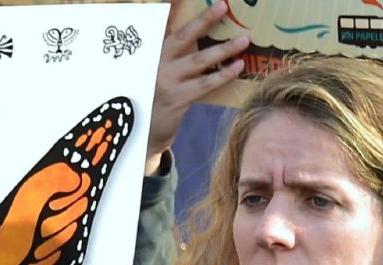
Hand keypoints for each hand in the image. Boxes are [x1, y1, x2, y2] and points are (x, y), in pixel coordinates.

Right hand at [146, 3, 246, 164]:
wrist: (139, 134)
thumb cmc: (150, 98)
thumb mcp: (150, 71)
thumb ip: (166, 51)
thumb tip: (188, 32)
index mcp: (149, 52)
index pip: (161, 24)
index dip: (171, 7)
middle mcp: (155, 63)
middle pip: (184, 37)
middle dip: (204, 20)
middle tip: (223, 6)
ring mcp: (165, 81)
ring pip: (199, 61)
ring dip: (223, 49)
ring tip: (244, 40)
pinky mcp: (176, 100)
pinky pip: (204, 84)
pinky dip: (223, 75)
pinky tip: (238, 67)